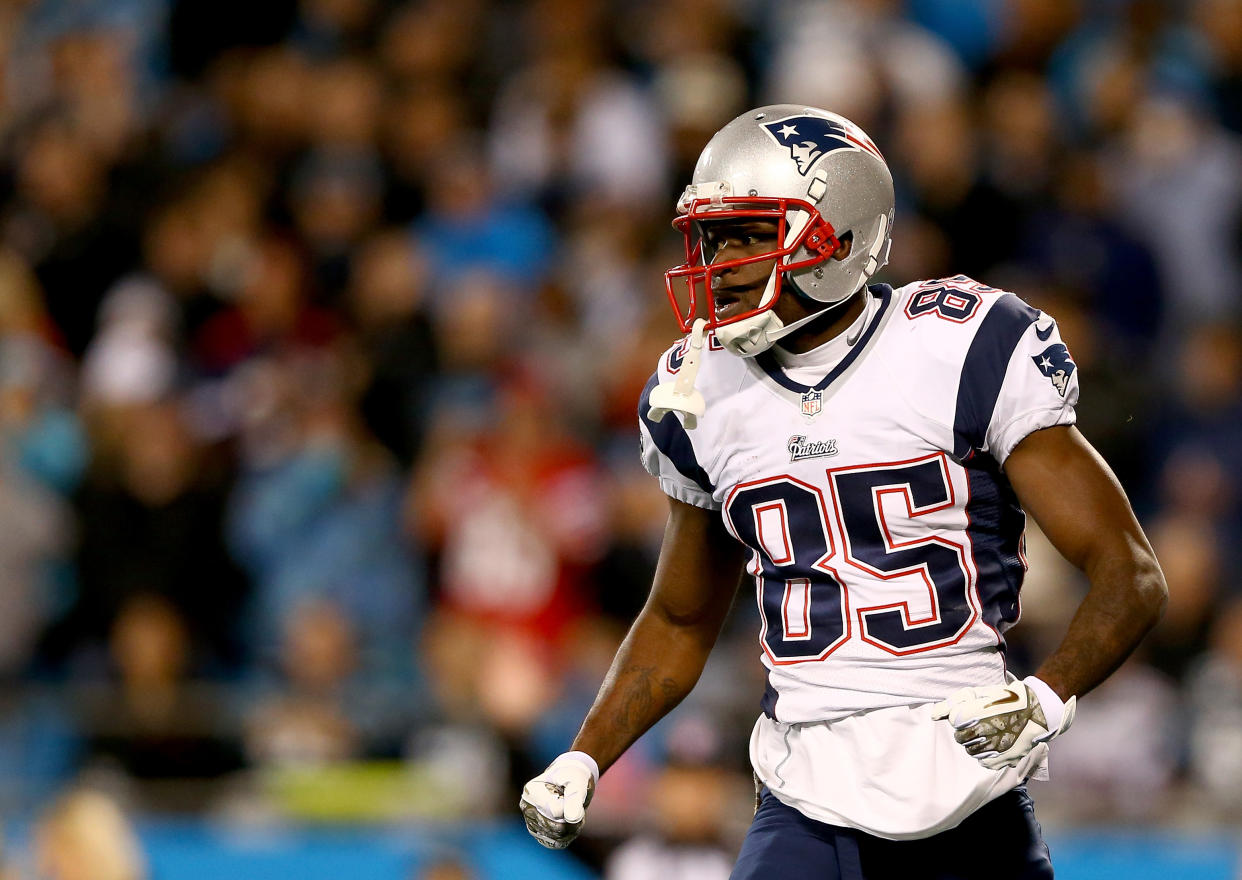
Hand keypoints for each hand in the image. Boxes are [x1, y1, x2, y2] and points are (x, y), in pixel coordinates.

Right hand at [519, 752, 597, 848]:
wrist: (570, 780)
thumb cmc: (573, 776)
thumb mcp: (577, 780)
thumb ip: (575, 796)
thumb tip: (572, 818)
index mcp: (532, 791)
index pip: (554, 812)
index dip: (571, 810)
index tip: (577, 800)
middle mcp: (527, 806)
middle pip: (554, 827)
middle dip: (572, 822)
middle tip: (580, 810)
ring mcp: (531, 820)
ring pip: (555, 837)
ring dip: (572, 830)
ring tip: (576, 815)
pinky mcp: (538, 831)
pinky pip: (554, 843)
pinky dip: (567, 836)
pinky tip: (572, 825)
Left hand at [931, 676, 1075, 769]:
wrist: (1036, 708)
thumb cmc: (1006, 697)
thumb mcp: (978, 693)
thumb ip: (953, 703)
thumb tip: (934, 715)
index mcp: (971, 715)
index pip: (953, 722)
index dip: (961, 716)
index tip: (972, 712)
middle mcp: (981, 733)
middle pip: (960, 738)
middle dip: (966, 731)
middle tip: (980, 724)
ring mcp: (994, 747)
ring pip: (971, 751)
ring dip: (975, 744)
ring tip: (988, 734)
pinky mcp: (1004, 758)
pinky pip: (984, 762)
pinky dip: (986, 755)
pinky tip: (994, 745)